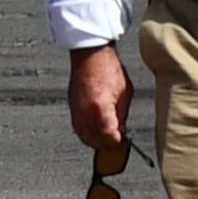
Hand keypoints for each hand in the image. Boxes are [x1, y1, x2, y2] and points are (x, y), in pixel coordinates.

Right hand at [63, 43, 135, 158]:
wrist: (90, 54)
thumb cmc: (108, 68)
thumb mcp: (125, 93)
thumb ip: (122, 115)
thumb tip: (122, 130)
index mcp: (101, 109)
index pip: (109, 138)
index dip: (118, 143)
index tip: (124, 142)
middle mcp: (86, 112)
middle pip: (95, 141)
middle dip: (107, 145)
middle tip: (116, 142)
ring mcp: (77, 110)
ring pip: (84, 137)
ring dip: (96, 141)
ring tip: (106, 138)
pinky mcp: (72, 107)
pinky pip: (78, 128)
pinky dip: (87, 133)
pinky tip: (96, 131)